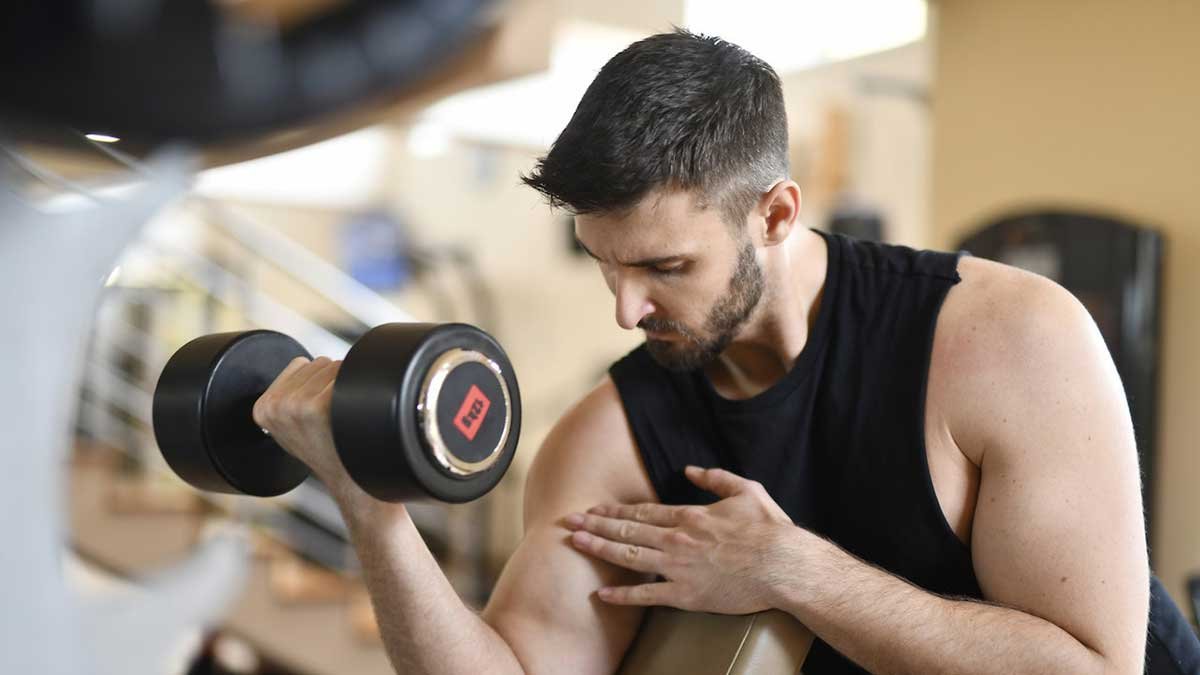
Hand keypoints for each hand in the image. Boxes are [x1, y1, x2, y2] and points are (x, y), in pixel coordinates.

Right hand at [251, 356, 348, 489]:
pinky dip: (356, 389)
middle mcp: (276, 406)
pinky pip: (346, 376)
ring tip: (342, 415)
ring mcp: (296, 405)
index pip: (300, 365)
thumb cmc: (326, 451)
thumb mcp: (291, 427)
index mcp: (263, 408)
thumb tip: (306, 367)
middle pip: (319, 364)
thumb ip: (287, 397)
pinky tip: (351, 413)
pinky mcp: (319, 406)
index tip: (318, 412)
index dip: (316, 384)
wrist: (349, 479)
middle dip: (330, 383)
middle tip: (334, 415)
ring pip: (334, 366)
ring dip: (344, 385)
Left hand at [563, 465, 795, 613]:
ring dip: (600, 548)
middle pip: (627, 529)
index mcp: (690, 515)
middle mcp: (677, 539)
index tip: (594, 508)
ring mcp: (678, 567)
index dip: (615, 510)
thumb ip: (716, 477)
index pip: (643, 511)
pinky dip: (622, 595)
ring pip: (629, 556)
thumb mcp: (747, 489)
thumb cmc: (770, 529)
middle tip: (569, 521)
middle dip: (596, 525)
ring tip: (575, 543)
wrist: (784, 565)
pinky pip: (647, 596)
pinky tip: (602, 593)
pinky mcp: (686, 594)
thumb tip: (690, 469)